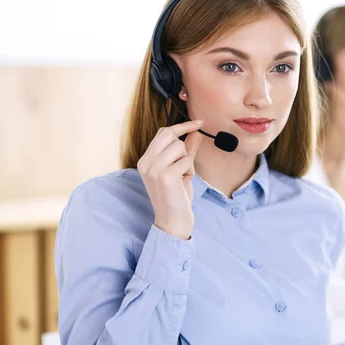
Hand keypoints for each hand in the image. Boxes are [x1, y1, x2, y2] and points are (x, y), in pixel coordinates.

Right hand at [137, 120, 203, 239]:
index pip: (163, 133)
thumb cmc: (177, 197)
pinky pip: (187, 161)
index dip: (182, 126)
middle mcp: (146, 162)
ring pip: (180, 147)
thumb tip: (195, 132)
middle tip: (185, 165)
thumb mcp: (180, 170)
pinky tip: (183, 184)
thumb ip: (186, 151)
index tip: (199, 122)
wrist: (172, 221)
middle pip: (171, 135)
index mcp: (145, 160)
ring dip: (187, 163)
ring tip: (182, 178)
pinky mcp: (165, 176)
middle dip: (183, 148)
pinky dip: (190, 172)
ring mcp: (154, 169)